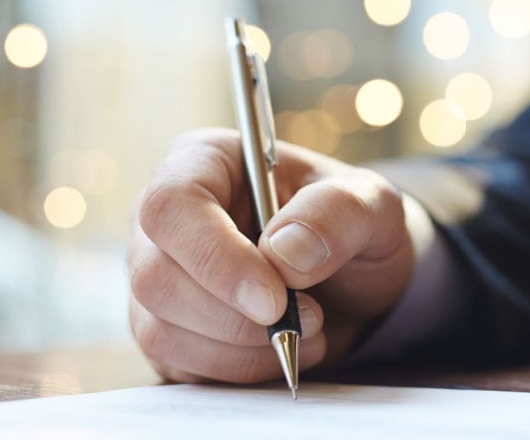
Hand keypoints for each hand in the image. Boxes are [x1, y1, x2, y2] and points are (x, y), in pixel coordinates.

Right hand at [127, 128, 414, 382]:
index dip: (215, 258)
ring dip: (240, 348)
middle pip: (155, 276)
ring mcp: (157, 274)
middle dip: (235, 316)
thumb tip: (284, 250)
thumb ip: (339, 213)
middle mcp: (167, 218)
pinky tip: (281, 351)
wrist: (356, 281)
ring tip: (308, 332)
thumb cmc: (353, 227)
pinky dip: (235, 369)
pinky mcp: (164, 327)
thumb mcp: (374, 206)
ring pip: (159, 327)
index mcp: (206, 161)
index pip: (171, 206)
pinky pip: (175, 362)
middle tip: (311, 318)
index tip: (274, 300)